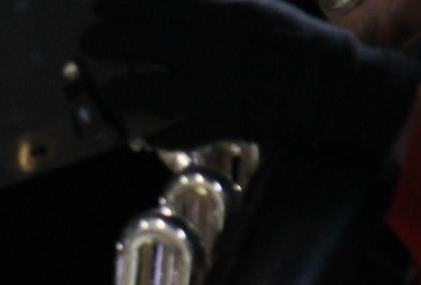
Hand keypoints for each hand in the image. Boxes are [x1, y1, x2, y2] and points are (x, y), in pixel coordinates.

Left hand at [81, 0, 419, 153]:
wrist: (331, 84)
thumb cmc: (296, 38)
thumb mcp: (256, 6)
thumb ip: (215, 5)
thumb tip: (179, 8)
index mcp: (219, 13)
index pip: (153, 5)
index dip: (118, 7)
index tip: (98, 8)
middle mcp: (207, 48)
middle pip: (138, 43)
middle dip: (105, 42)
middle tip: (89, 44)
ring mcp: (210, 88)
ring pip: (146, 92)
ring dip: (121, 91)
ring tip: (110, 90)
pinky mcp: (218, 122)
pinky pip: (175, 134)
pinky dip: (159, 135)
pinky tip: (147, 134)